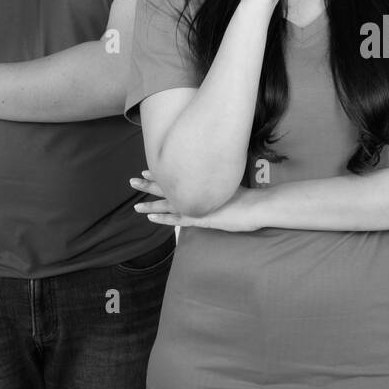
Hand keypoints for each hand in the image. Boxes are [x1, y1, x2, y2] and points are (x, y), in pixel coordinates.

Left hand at [129, 169, 263, 231]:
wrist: (256, 205)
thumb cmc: (247, 197)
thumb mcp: (229, 186)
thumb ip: (217, 183)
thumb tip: (212, 177)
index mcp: (202, 185)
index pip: (176, 177)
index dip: (161, 174)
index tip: (148, 170)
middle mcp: (196, 192)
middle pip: (168, 186)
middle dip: (149, 184)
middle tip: (133, 180)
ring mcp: (197, 206)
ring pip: (168, 204)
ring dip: (150, 203)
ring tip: (135, 206)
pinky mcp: (200, 218)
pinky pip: (177, 219)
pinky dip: (163, 218)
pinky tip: (151, 216)